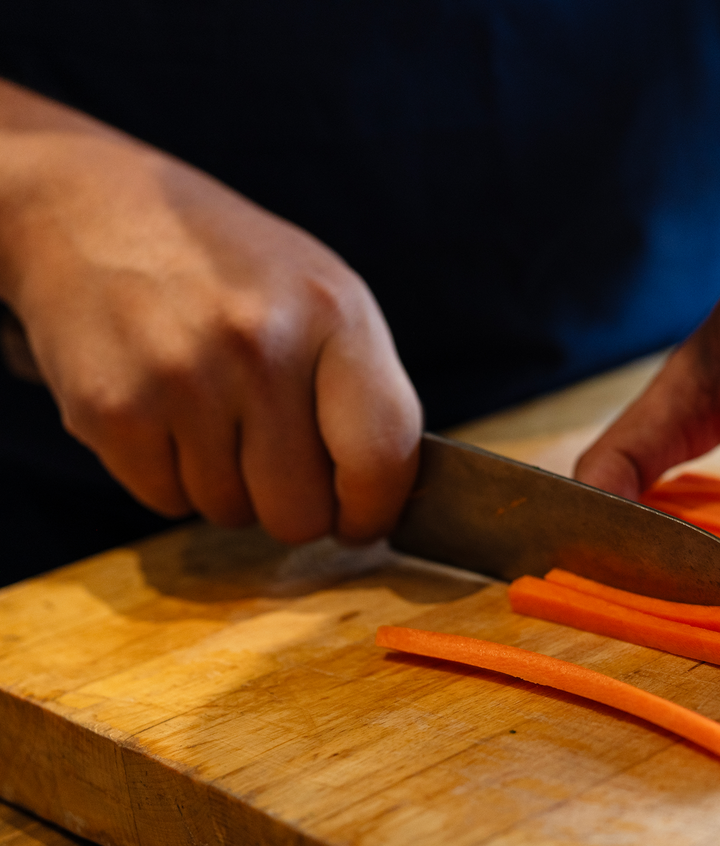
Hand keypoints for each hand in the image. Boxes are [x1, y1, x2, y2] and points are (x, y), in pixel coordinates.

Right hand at [0, 108, 421, 543]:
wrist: (91, 207)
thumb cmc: (230, 267)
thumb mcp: (323, 295)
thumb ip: (363, 391)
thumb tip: (384, 499)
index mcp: (334, 313)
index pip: (381, 455)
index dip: (373, 510)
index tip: (360, 519)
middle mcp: (262, 344)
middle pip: (300, 510)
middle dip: (292, 504)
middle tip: (273, 460)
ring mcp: (182, 377)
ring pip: (230, 512)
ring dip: (226, 485)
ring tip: (209, 410)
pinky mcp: (113, 408)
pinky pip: (166, 502)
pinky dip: (168, 477)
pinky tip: (162, 410)